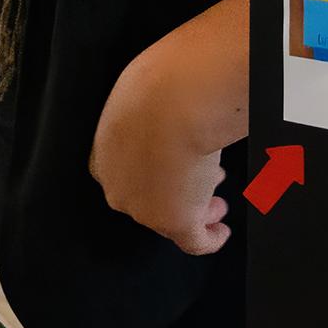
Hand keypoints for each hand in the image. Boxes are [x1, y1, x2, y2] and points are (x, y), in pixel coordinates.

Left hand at [88, 0, 249, 256]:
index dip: (149, 171)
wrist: (169, 104)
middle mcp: (119, 185)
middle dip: (173, 192)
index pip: (123, 171)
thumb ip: (152, 105)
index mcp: (105, 151)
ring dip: (195, 211)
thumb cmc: (157, 86)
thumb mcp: (143, 93)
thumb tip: (172, 96)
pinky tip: (222, 232)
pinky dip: (209, 239)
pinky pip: (194, 241)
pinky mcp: (176, 222)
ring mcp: (146, 208)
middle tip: (202, 185)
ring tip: (216, 202)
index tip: (171, 164)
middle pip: (144, 198)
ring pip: (169, 219)